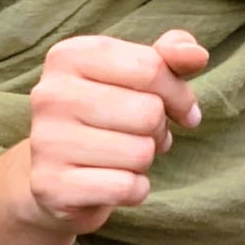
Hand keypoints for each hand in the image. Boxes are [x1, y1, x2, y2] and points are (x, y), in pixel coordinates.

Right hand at [19, 29, 207, 234]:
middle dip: (158, 128)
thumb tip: (197, 55)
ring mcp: (46, 141)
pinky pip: (126, 188)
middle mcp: (50, 94)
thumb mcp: (138, 73)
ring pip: (140, 153)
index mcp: (71, 55)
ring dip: (145, 159)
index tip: (179, 109)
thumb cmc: (109, 113)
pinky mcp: (52, 187)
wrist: (58, 175)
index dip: (178, 94)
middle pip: (149, 112)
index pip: (151, 68)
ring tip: (123, 155)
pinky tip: (114, 182)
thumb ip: (171, 54)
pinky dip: (135, 189)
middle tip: (140, 134)